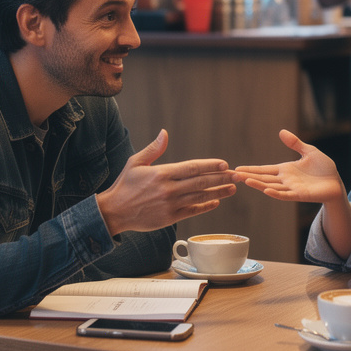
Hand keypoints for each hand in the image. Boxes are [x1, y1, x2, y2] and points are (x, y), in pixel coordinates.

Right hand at [96, 129, 240, 235]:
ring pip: (200, 197)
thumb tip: (165, 133)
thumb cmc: (125, 185)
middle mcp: (168, 189)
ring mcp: (170, 204)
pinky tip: (215, 201)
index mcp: (162, 174)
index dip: (210, 165)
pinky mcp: (170, 218)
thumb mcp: (135, 162)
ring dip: (219, 192)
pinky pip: (193, 211)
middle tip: (236, 175)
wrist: (115, 212)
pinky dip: (205, 206)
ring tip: (232, 188)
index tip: (224, 164)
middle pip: (201, 182)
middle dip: (221, 178)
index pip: (192, 168)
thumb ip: (153, 149)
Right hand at [235, 129, 345, 203]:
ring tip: (245, 180)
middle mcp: (285, 180)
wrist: (336, 182)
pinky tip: (266, 190)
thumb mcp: (309, 151)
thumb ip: (295, 143)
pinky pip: (285, 195)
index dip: (251, 169)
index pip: (264, 170)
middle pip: (264, 178)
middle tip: (233, 175)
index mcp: (285, 170)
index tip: (237, 169)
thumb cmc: (324, 168)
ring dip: (259, 184)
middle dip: (249, 176)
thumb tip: (281, 132)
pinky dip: (276, 193)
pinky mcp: (300, 195)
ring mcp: (291, 188)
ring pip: (271, 187)